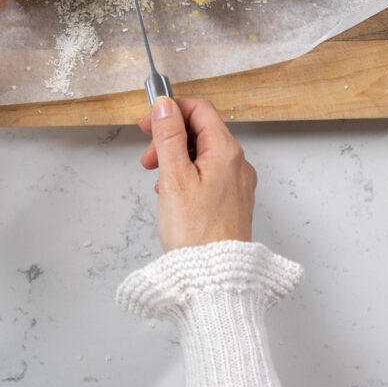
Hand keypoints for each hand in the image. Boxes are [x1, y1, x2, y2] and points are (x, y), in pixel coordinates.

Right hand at [139, 97, 256, 251]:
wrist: (216, 280)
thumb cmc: (196, 234)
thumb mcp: (174, 177)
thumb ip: (168, 136)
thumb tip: (165, 106)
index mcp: (226, 151)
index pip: (200, 109)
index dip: (171, 110)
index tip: (148, 123)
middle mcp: (238, 164)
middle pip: (201, 131)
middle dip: (170, 138)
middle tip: (149, 158)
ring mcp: (238, 183)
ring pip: (203, 153)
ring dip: (176, 158)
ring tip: (158, 180)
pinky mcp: (234, 201)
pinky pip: (209, 174)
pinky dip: (187, 175)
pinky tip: (173, 194)